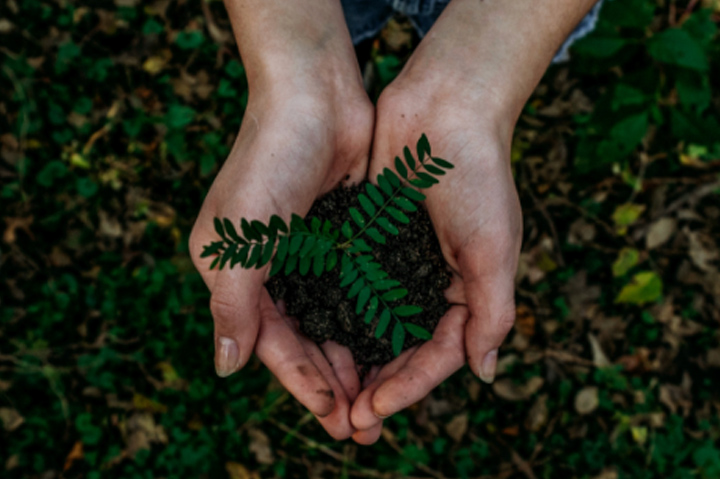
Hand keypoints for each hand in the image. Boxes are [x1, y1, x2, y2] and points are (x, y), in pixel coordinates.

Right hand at [189, 61, 373, 439]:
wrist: (315, 96)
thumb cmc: (268, 161)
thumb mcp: (238, 239)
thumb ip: (231, 305)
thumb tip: (225, 368)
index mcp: (236, 273)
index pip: (270, 343)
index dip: (301, 382)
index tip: (334, 415)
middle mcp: (272, 270)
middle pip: (305, 341)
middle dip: (332, 384)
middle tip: (364, 426)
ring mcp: (310, 255)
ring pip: (334, 323)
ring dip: (355, 361)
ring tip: (381, 400)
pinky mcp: (344, 238)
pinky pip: (358, 291)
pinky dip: (371, 321)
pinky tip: (393, 348)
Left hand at [349, 75, 522, 444]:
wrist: (445, 108)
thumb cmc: (478, 176)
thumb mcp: (494, 249)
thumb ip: (492, 312)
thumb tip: (484, 373)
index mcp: (466, 291)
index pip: (438, 354)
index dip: (408, 387)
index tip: (374, 410)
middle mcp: (430, 283)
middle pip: (401, 349)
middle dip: (377, 386)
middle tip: (346, 422)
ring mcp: (397, 262)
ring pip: (371, 324)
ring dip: (352, 360)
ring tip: (326, 394)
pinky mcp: (368, 239)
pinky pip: (350, 286)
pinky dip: (335, 314)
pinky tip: (312, 337)